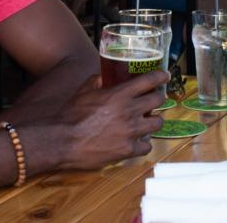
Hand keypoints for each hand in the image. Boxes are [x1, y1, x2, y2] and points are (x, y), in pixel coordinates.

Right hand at [51, 71, 167, 169]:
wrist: (62, 140)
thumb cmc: (71, 115)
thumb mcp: (84, 91)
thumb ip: (97, 81)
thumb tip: (104, 76)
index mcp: (120, 94)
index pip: (149, 80)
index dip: (160, 76)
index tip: (164, 76)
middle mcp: (130, 111)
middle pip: (158, 100)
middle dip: (158, 97)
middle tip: (154, 98)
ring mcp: (131, 132)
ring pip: (157, 123)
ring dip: (153, 120)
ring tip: (147, 120)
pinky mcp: (128, 150)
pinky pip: (147, 146)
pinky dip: (144, 142)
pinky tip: (137, 140)